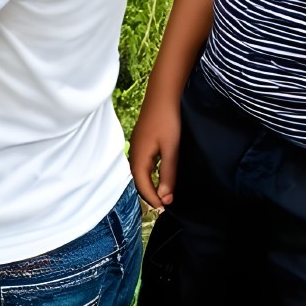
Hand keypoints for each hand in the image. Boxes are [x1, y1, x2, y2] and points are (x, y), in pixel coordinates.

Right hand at [128, 96, 180, 210]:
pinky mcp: (141, 141)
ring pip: (140, 172)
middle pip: (139, 180)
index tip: (165, 209)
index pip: (143, 185)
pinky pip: (142, 163)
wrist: (162, 96)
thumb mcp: (171, 150)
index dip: (153, 199)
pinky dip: (149, 174)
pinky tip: (158, 174)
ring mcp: (136, 146)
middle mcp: (134, 153)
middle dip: (150, 194)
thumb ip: (168, 174)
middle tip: (164, 205)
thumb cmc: (167, 122)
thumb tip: (165, 197)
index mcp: (139, 158)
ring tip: (162, 193)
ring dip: (149, 184)